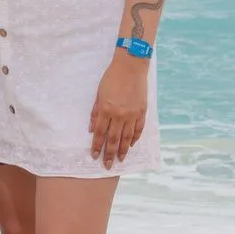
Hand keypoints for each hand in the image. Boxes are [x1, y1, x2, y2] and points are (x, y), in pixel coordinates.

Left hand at [88, 53, 147, 169]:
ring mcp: (132, 114)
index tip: (95, 156)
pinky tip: (130, 145)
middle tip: (108, 166)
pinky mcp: (142, 111)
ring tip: (120, 160)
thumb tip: (92, 130)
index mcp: (106, 110)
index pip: (100, 133)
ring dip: (122, 150)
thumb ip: (95, 112)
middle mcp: (119, 114)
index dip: (97, 146)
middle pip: (113, 139)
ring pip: (127, 137)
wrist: (131, 67)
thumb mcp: (98, 94)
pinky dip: (134, 138)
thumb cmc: (111, 78)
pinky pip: (138, 129)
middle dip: (109, 154)